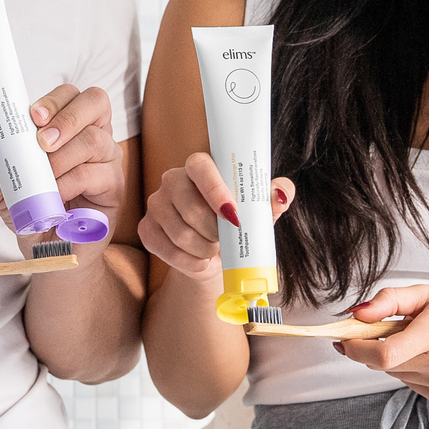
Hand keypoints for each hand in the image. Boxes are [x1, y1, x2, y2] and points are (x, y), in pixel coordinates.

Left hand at [0, 84, 124, 241]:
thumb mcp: (0, 189)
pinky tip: (54, 195)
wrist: (48, 250)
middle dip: (66, 118)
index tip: (33, 116)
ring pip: (94, 140)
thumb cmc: (32, 211)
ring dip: (62, 157)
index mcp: (69, 127)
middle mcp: (93, 136)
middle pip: (96, 102)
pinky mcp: (113, 188)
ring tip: (44, 177)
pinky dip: (68, 183)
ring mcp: (107, 161)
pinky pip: (94, 174)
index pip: (71, 95)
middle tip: (42, 142)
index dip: (55, 99)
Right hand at [138, 151, 295, 280]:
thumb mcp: (258, 211)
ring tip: (215, 250)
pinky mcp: (147, 230)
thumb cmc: (236, 224)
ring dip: (204, 249)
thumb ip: (273, 198)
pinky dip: (190, 263)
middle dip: (214, 232)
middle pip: (190, 206)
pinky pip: (168, 250)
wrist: (214, 254)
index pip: (199, 165)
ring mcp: (156, 204)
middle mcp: (172, 180)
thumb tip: (281, 193)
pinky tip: (201, 261)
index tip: (233, 214)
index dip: (214, 188)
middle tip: (227, 240)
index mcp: (199, 166)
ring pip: (180, 233)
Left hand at [336, 285, 428, 406]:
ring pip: (396, 375)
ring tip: (420, 339)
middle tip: (388, 328)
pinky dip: (411, 370)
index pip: (384, 353)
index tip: (345, 338)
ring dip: (395, 358)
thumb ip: (389, 301)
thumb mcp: (428, 293)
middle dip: (373, 347)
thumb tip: (357, 314)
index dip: (357, 348)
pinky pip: (412, 384)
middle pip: (385, 364)